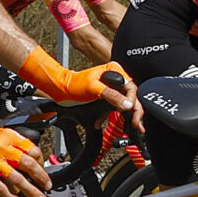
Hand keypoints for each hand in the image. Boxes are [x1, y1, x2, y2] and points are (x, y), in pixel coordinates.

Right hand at [0, 108, 49, 196]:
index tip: (43, 170)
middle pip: (28, 164)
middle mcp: (3, 148)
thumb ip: (15, 145)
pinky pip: (1, 187)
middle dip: (41, 177)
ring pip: (17, 178)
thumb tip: (30, 160)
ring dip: (31, 190)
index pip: (32, 150)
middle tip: (48, 186)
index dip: (41, 162)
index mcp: (9, 137)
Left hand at [19, 49, 136, 113]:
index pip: (131, 87)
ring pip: (124, 104)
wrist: (60, 91)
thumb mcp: (94, 88)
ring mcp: (110, 89)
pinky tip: (101, 122)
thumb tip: (127, 104)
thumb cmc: (74, 85)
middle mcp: (114, 79)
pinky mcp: (105, 98)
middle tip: (136, 123)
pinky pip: (113, 109)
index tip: (131, 110)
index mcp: (113, 71)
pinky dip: (108, 117)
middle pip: (130, 96)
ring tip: (131, 126)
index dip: (132, 100)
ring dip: (125, 116)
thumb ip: (112, 96)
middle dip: (134, 111)